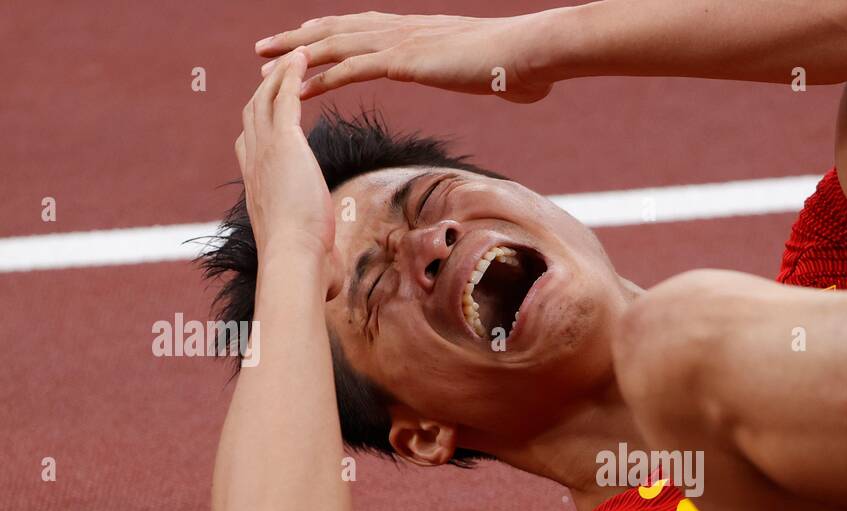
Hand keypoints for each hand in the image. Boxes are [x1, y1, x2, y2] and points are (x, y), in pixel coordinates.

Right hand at [236, 49, 334, 264]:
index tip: (266, 117)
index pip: (248, 149)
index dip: (256, 129)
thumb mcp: (311, 262)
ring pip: (265, 100)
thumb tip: (332, 286)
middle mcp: (254, 166)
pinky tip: (303, 58)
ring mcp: (265, 151)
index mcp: (257, 191)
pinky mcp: (285, 142)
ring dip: (279, 76)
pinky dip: (292, 74)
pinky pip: (285, 96)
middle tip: (277, 75)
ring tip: (295, 57)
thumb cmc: (303, 273)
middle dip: (263, 92)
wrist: (294, 262)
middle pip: (251, 116)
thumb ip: (320, 264)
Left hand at [255, 11, 553, 103]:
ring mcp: (400, 43)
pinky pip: (352, 68)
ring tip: (263, 65)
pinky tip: (299, 88)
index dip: (329, 33)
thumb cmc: (523, 68)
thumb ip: (500, 80)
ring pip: (334, 46)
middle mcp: (402, 31)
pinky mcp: (403, 61)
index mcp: (419, 33)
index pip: (362, 29)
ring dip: (295, 56)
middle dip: (296, 39)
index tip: (302, 41)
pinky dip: (322, 77)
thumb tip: (520, 87)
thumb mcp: (505, 75)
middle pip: (336, 30)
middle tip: (262, 48)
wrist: (528, 54)